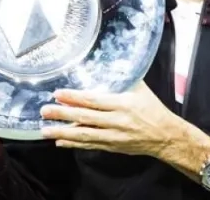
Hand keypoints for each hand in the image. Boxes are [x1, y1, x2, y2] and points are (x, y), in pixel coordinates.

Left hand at [40, 81, 185, 158]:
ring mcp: (113, 136)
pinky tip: (60, 142)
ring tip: (45, 130)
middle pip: (85, 118)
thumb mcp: (141, 89)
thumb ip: (123, 77)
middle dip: (63, 114)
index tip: (58, 93)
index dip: (74, 97)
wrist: (165, 136)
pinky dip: (74, 144)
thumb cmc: (152, 109)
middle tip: (45, 111)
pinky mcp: (112, 147)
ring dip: (63, 133)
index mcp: (124, 104)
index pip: (94, 100)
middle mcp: (117, 121)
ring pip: (84, 135)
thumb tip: (108, 62)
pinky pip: (90, 145)